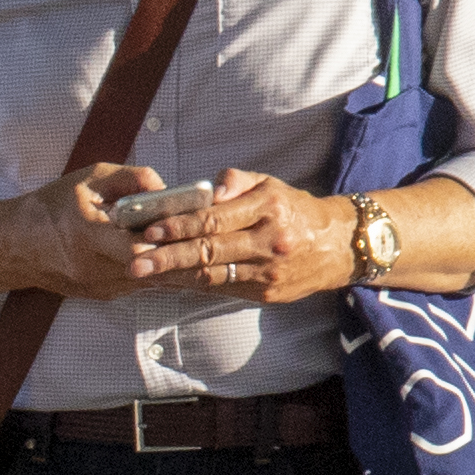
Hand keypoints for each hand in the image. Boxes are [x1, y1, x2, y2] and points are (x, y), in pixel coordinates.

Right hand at [3, 164, 192, 303]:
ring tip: (211, 257)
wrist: (16, 245)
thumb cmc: (51, 206)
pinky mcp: (103, 295)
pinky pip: (142, 285)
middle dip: (187, 257)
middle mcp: (94, 267)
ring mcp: (99, 286)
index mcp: (88, 235)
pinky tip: (186, 266)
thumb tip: (166, 186)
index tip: (199, 226)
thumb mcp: (89, 179)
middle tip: (219, 248)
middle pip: (154, 268)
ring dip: (181, 269)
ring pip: (153, 281)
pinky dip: (164, 274)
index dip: (170, 239)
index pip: (139, 245)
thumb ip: (131, 178)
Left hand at [126, 169, 357, 305]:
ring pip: (213, 276)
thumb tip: (208, 190)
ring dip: (175, 276)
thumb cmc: (293, 209)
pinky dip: (195, 286)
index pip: (214, 219)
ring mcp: (268, 271)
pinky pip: (223, 290)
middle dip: (168, 257)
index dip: (179, 226)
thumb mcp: (270, 184)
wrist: (338, 245)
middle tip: (136, 262)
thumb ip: (235, 180)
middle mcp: (269, 241)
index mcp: (268, 208)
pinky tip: (172, 282)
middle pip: (209, 251)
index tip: (149, 230)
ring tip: (146, 274)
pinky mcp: (267, 294)